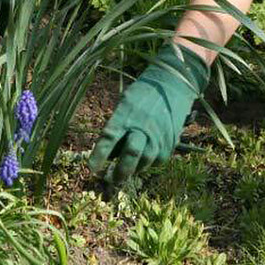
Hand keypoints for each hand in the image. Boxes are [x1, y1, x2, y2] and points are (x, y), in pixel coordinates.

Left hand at [88, 43, 209, 182]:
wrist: (173, 85)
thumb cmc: (143, 93)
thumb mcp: (125, 102)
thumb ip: (117, 125)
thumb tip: (109, 152)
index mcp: (127, 113)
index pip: (110, 136)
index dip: (99, 154)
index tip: (91, 168)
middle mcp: (143, 125)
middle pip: (130, 154)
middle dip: (120, 172)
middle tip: (111, 179)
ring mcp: (159, 135)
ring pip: (144, 162)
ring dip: (134, 168)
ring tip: (127, 168)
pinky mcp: (170, 142)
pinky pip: (156, 160)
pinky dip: (148, 161)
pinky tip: (146, 154)